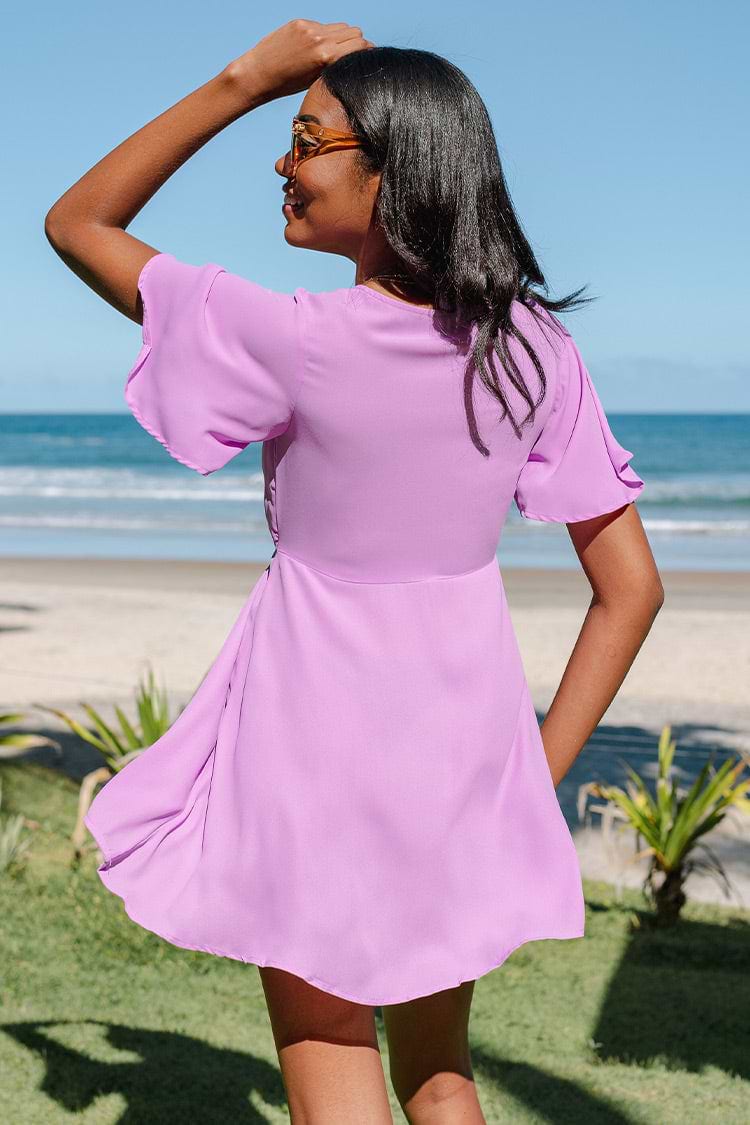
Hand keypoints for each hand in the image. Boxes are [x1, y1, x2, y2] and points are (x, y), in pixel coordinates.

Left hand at [227, 19, 374, 104]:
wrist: (258, 74)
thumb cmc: (287, 84)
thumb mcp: (316, 78)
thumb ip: (335, 63)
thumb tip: (351, 54)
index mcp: (326, 57)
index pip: (360, 45)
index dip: (366, 52)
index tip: (365, 59)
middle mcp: (319, 39)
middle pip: (354, 32)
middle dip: (356, 43)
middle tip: (351, 55)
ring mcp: (309, 28)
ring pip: (341, 26)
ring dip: (342, 36)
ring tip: (333, 51)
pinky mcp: (300, 22)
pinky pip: (322, 25)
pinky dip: (324, 34)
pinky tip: (313, 47)